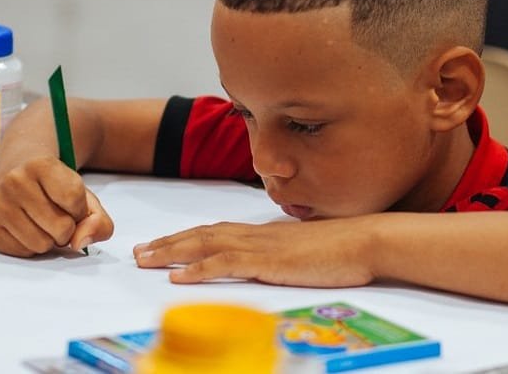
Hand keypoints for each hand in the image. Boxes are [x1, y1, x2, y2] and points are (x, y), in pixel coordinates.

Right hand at [0, 155, 113, 256]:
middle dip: (66, 228)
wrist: (20, 170)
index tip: (70, 202)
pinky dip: (30, 246)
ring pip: (40, 244)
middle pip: (60, 227)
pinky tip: (27, 227)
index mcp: (41, 164)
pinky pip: (21, 252)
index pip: (74, 200)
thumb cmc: (57, 187)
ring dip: (49, 240)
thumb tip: (79, 243)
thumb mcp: (86, 197)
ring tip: (42, 222)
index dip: (80, 209)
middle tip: (57, 215)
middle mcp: (14, 180)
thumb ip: (99, 222)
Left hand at [133, 218, 375, 286]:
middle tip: (140, 252)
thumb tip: (272, 260)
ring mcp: (261, 246)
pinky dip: (198, 269)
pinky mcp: (269, 262)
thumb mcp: (303, 250)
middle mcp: (256, 234)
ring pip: (205, 246)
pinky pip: (226, 264)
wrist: (367, 240)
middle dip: (168, 243)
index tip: (162, 244)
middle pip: (201, 235)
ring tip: (146, 261)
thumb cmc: (343, 248)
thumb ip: (283, 253)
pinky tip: (179, 277)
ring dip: (172, 252)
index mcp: (263, 232)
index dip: (185, 237)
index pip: (215, 232)